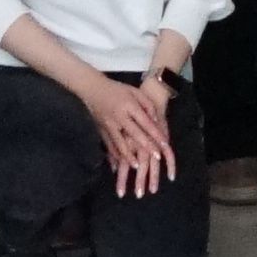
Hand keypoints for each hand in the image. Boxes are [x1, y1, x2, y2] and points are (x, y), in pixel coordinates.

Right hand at [82, 70, 173, 195]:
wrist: (92, 89)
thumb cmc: (117, 89)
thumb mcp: (135, 92)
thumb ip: (147, 105)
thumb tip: (156, 120)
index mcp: (129, 105)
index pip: (145, 122)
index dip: (155, 133)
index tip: (164, 144)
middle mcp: (119, 116)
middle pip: (134, 134)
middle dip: (146, 146)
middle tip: (157, 157)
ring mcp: (108, 124)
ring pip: (120, 143)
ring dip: (128, 156)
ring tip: (136, 166)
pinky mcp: (101, 130)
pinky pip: (108, 145)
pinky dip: (114, 156)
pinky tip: (118, 165)